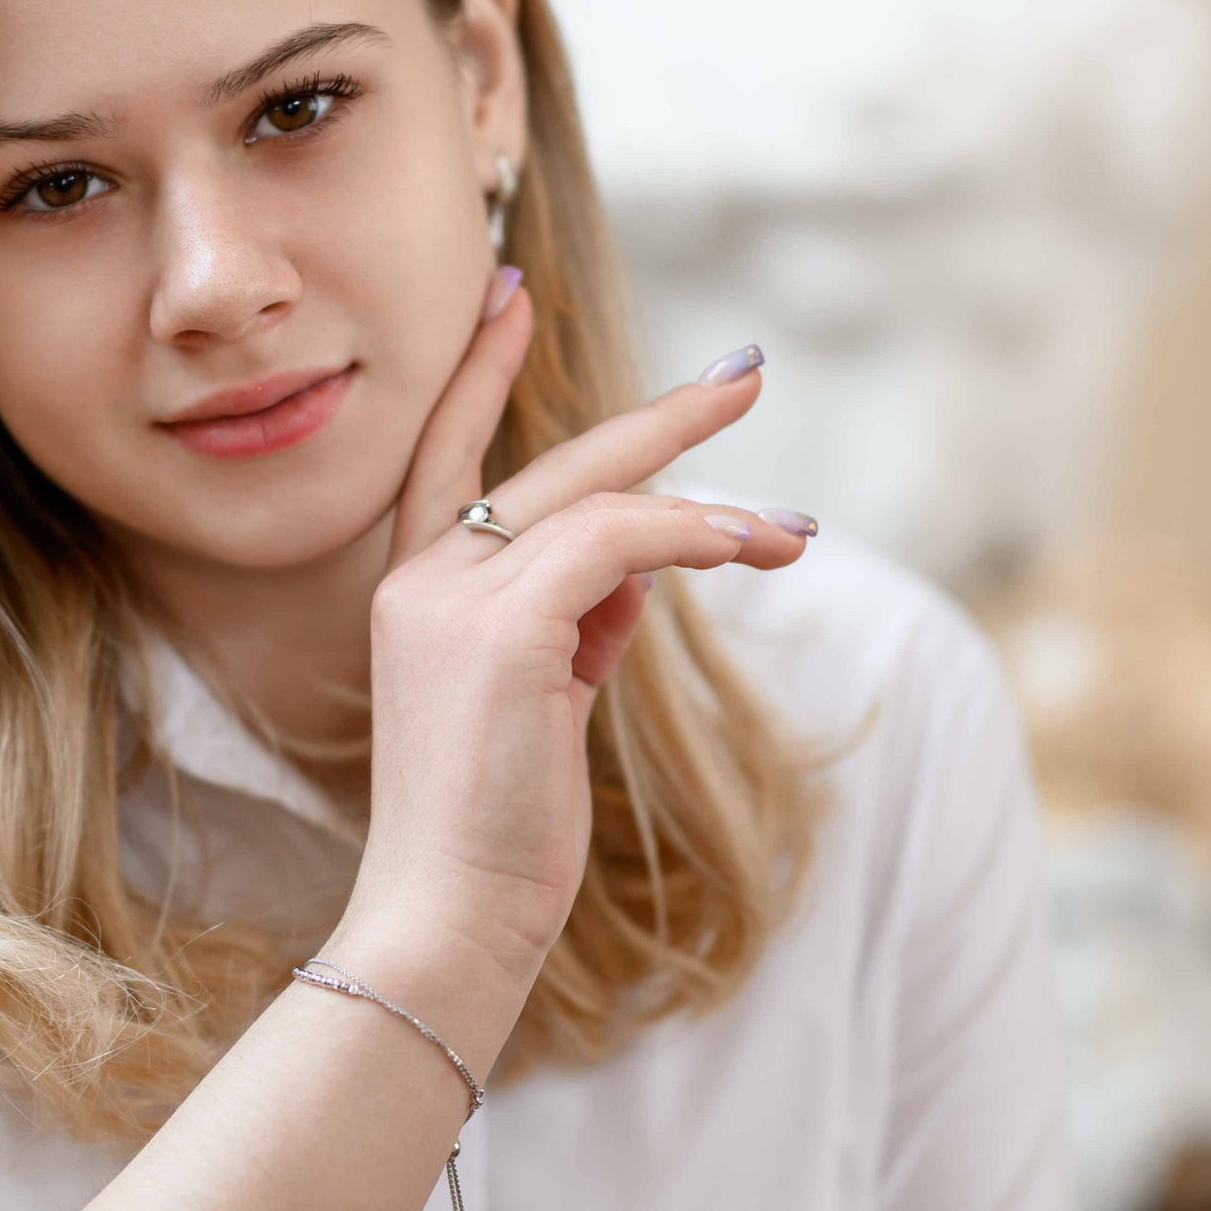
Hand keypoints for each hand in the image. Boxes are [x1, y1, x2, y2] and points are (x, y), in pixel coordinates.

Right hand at [332, 290, 811, 1049]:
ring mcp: (454, 599)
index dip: (477, 373)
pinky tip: (753, 550)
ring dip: (714, 510)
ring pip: (601, 501)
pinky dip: (694, 537)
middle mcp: (423, 581)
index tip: (511, 292)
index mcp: (416, 595)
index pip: (444, 455)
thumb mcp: (540, 712)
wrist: (447, 918)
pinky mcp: (504, 628)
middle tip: (745, 374)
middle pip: (549, 461)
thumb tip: (639, 578)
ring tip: (795, 536)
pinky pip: (620, 542)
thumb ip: (576, 629)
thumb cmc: (495, 835)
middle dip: (658, 417)